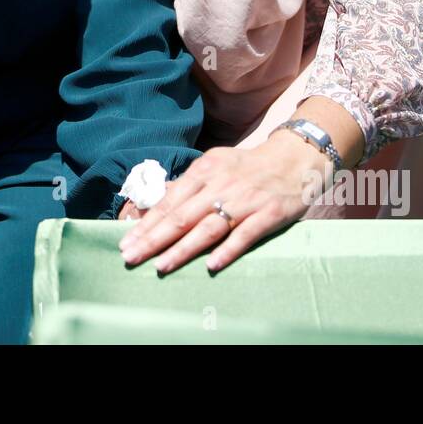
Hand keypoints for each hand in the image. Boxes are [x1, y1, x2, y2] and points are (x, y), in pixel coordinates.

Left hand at [117, 131, 331, 273]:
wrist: (296, 158)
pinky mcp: (269, 213)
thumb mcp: (215, 166)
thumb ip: (189, 186)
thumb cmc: (248, 167)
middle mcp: (221, 184)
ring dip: (183, 248)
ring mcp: (245, 199)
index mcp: (204, 171)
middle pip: (182, 216)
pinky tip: (211, 265)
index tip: (126, 242)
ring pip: (208, 227)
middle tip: (131, 257)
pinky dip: (228, 249)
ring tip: (161, 265)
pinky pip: (246, 234)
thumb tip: (157, 202)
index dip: (146, 224)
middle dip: (154, 239)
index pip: (169, 201)